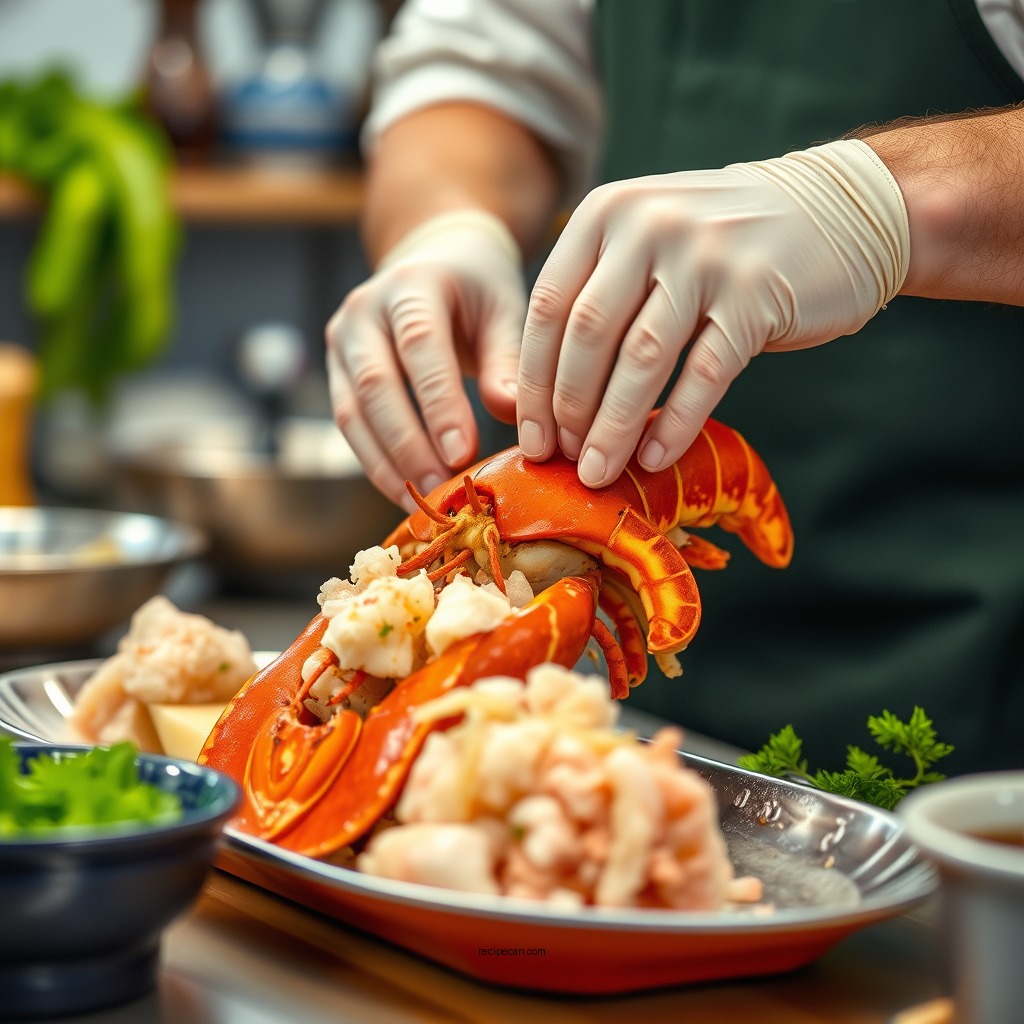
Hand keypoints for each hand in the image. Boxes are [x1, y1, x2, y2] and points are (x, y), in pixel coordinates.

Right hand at [326, 210, 524, 509]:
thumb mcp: (503, 309)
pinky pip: (349, 425)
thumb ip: (507, 361)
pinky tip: (407, 492)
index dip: (439, 405)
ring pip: (351, 413)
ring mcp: (341, 342)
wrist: (433, 261)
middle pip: (375, 385)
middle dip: (408, 445)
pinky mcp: (336, 373)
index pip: (420, 346)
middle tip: (441, 489)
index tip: (463, 455)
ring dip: (387, 465)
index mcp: (412, 285)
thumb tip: (513, 415)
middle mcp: (364, 310)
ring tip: (423, 504)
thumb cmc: (477, 289)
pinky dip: (377, 464)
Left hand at [516, 139, 909, 486]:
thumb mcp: (650, 238)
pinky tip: (656, 458)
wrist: (841, 210)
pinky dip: (677, 422)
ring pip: (641, 358)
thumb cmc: (726, 243)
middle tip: (562, 460)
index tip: (531, 437)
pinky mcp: (756, 294)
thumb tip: (547, 394)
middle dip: (568, 409)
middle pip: (587, 336)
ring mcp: (706, 257)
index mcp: (609, 212)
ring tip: (598, 472)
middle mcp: (651, 225)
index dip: (534, 381)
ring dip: (614, 426)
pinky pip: (705, 373)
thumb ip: (600, 291)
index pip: (549, 307)